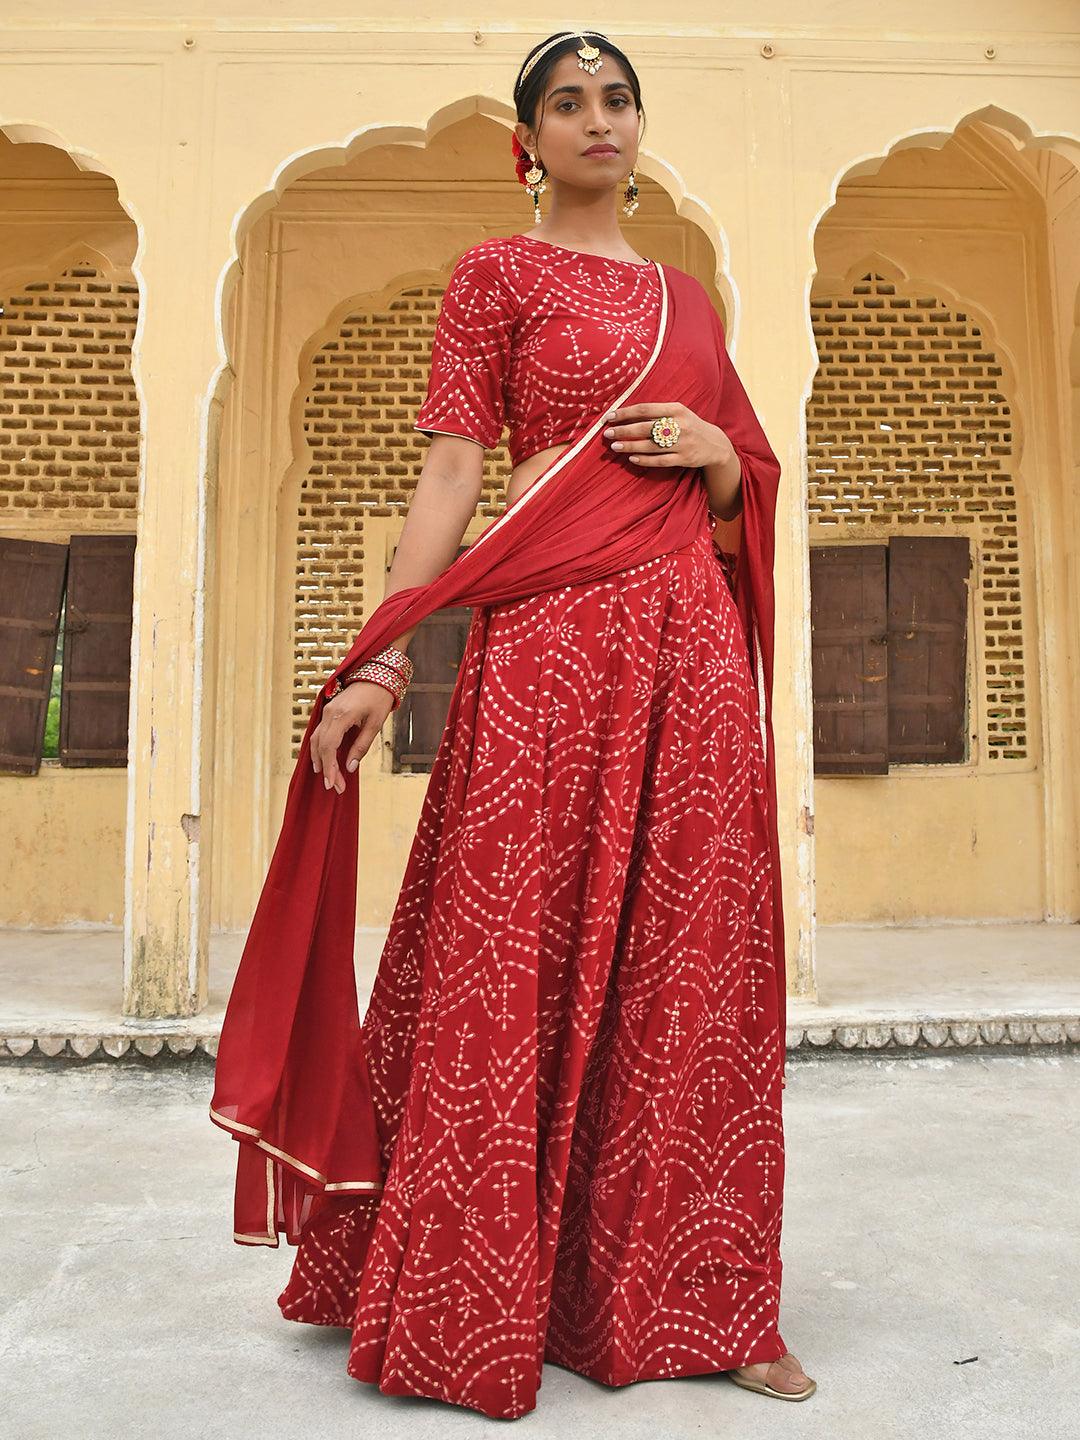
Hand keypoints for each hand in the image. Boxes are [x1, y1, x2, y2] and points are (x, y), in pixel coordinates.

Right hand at [311, 681, 394, 794]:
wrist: (376, 674)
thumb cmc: (379, 697)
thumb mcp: (375, 724)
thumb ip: (362, 746)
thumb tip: (350, 767)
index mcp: (342, 716)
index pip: (329, 747)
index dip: (330, 768)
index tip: (334, 784)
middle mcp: (330, 713)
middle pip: (321, 746)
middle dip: (327, 768)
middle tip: (334, 786)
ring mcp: (327, 711)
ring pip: (315, 739)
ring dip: (319, 759)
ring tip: (326, 776)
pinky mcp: (328, 711)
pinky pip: (318, 733)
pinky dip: (318, 748)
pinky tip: (322, 759)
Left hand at [601, 401, 733, 470]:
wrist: (715, 444)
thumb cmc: (689, 425)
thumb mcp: (678, 413)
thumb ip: (657, 413)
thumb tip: (626, 415)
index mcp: (676, 409)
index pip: (645, 409)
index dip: (625, 413)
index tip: (609, 417)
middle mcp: (680, 425)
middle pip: (645, 427)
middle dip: (623, 431)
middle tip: (607, 434)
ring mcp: (683, 443)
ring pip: (650, 445)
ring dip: (630, 446)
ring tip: (615, 447)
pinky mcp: (684, 458)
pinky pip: (660, 460)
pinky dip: (645, 460)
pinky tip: (632, 458)